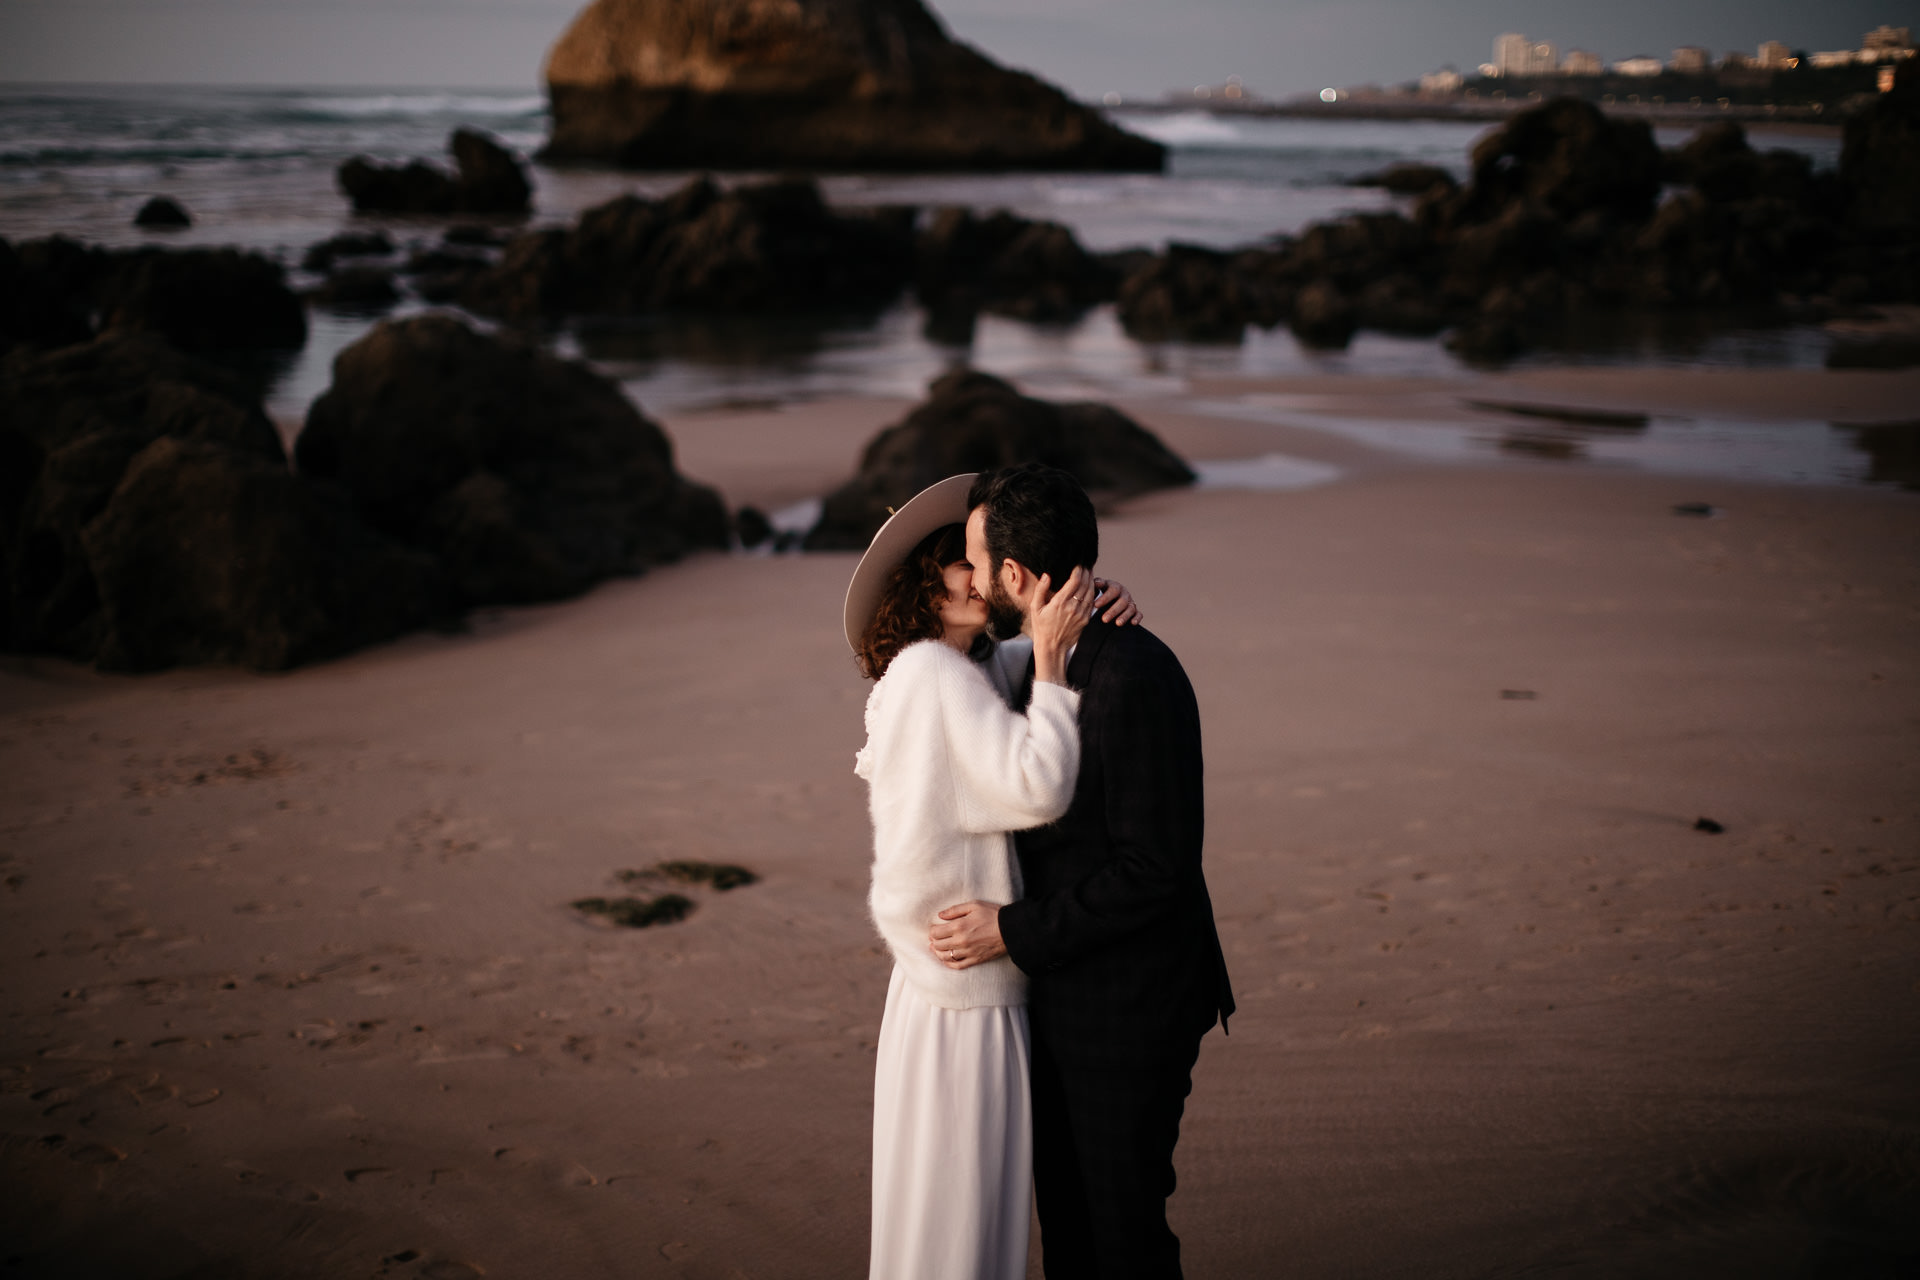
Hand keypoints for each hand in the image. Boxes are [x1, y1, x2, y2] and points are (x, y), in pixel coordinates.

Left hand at [929, 901, 1006, 969]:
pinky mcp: (975, 960)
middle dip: (934, 941)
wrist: (1010, 929)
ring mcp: (967, 952)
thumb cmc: (993, 914)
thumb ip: (955, 910)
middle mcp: (961, 941)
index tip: (934, 928)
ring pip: (945, 957)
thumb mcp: (974, 905)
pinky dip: (948, 964)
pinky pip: (957, 965)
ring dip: (938, 953)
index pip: (936, 933)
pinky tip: (946, 959)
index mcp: (959, 926)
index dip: (932, 930)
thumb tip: (940, 915)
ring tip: (936, 948)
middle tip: (934, 937)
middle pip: (938, 945)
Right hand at [1029, 566, 1095, 684]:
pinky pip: (1092, 603)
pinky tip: (1091, 587)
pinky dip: (1093, 592)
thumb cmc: (1041, 626)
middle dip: (1087, 572)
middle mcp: (1072, 607)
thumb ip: (1040, 590)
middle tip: (1086, 565)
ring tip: (1090, 573)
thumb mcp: (1035, 608)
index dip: (1079, 570)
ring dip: (1092, 581)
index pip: (1075, 581)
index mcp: (1059, 602)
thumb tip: (1047, 575)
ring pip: (1091, 592)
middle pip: (1085, 584)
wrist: (1052, 647)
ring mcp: (1081, 614)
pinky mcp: (1086, 620)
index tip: (1079, 563)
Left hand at [1091, 577, 1142, 625]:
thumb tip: (1096, 583)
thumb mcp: (1096, 588)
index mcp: (1115, 587)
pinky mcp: (1135, 611)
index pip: (1113, 590)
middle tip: (1104, 619)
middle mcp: (1124, 594)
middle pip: (1122, 601)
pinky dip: (1137, 618)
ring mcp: (1131, 602)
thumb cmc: (1099, 594)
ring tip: (1118, 623)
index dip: (1105, 598)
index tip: (1096, 605)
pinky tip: (1133, 623)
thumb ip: (1096, 586)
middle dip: (1113, 611)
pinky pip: (1139, 614)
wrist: (1108, 600)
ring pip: (1130, 608)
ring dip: (1124, 616)